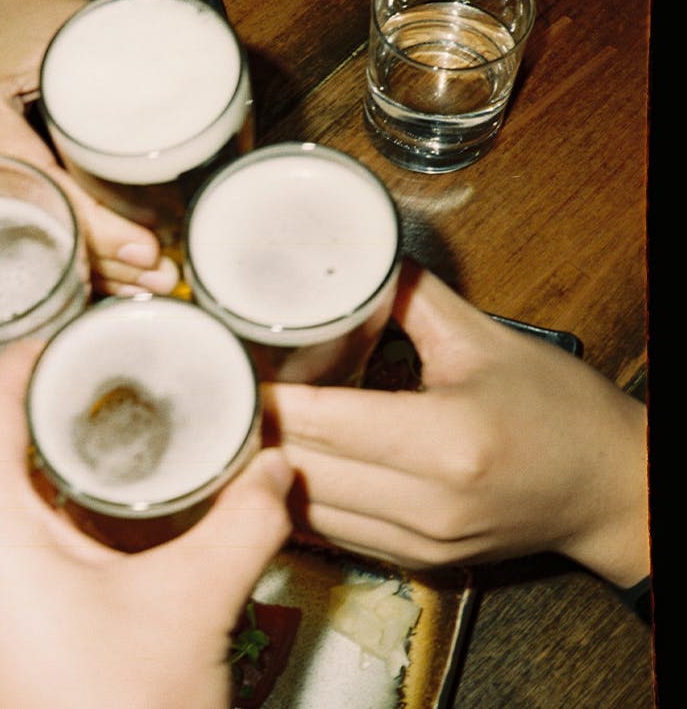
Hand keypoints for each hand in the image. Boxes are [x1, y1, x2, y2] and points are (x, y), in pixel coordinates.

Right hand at [0, 0, 179, 296]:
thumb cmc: (6, 9)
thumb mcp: (64, 26)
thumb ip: (121, 69)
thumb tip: (201, 121)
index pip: (41, 187)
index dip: (96, 227)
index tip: (148, 252)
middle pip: (27, 227)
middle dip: (98, 263)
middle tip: (160, 280)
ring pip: (15, 242)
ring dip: (80, 269)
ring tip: (141, 286)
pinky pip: (2, 233)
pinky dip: (52, 255)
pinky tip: (95, 278)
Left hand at [0, 340, 293, 708]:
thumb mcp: (192, 604)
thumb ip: (245, 520)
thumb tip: (279, 468)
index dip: (34, 352)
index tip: (81, 330)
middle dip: (33, 402)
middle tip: (100, 378)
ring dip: (22, 461)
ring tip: (90, 440)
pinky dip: (14, 516)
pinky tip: (72, 528)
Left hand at [264, 260, 648, 588]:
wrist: (608, 490)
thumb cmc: (559, 411)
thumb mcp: (486, 342)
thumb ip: (412, 300)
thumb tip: (357, 263)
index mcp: (446, 440)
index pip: (325, 419)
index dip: (268, 395)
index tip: (228, 368)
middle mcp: (428, 502)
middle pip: (302, 468)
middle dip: (254, 430)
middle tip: (219, 393)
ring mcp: (419, 542)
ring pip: (307, 510)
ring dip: (265, 471)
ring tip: (236, 428)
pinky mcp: (415, 562)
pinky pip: (331, 535)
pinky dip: (296, 501)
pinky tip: (273, 469)